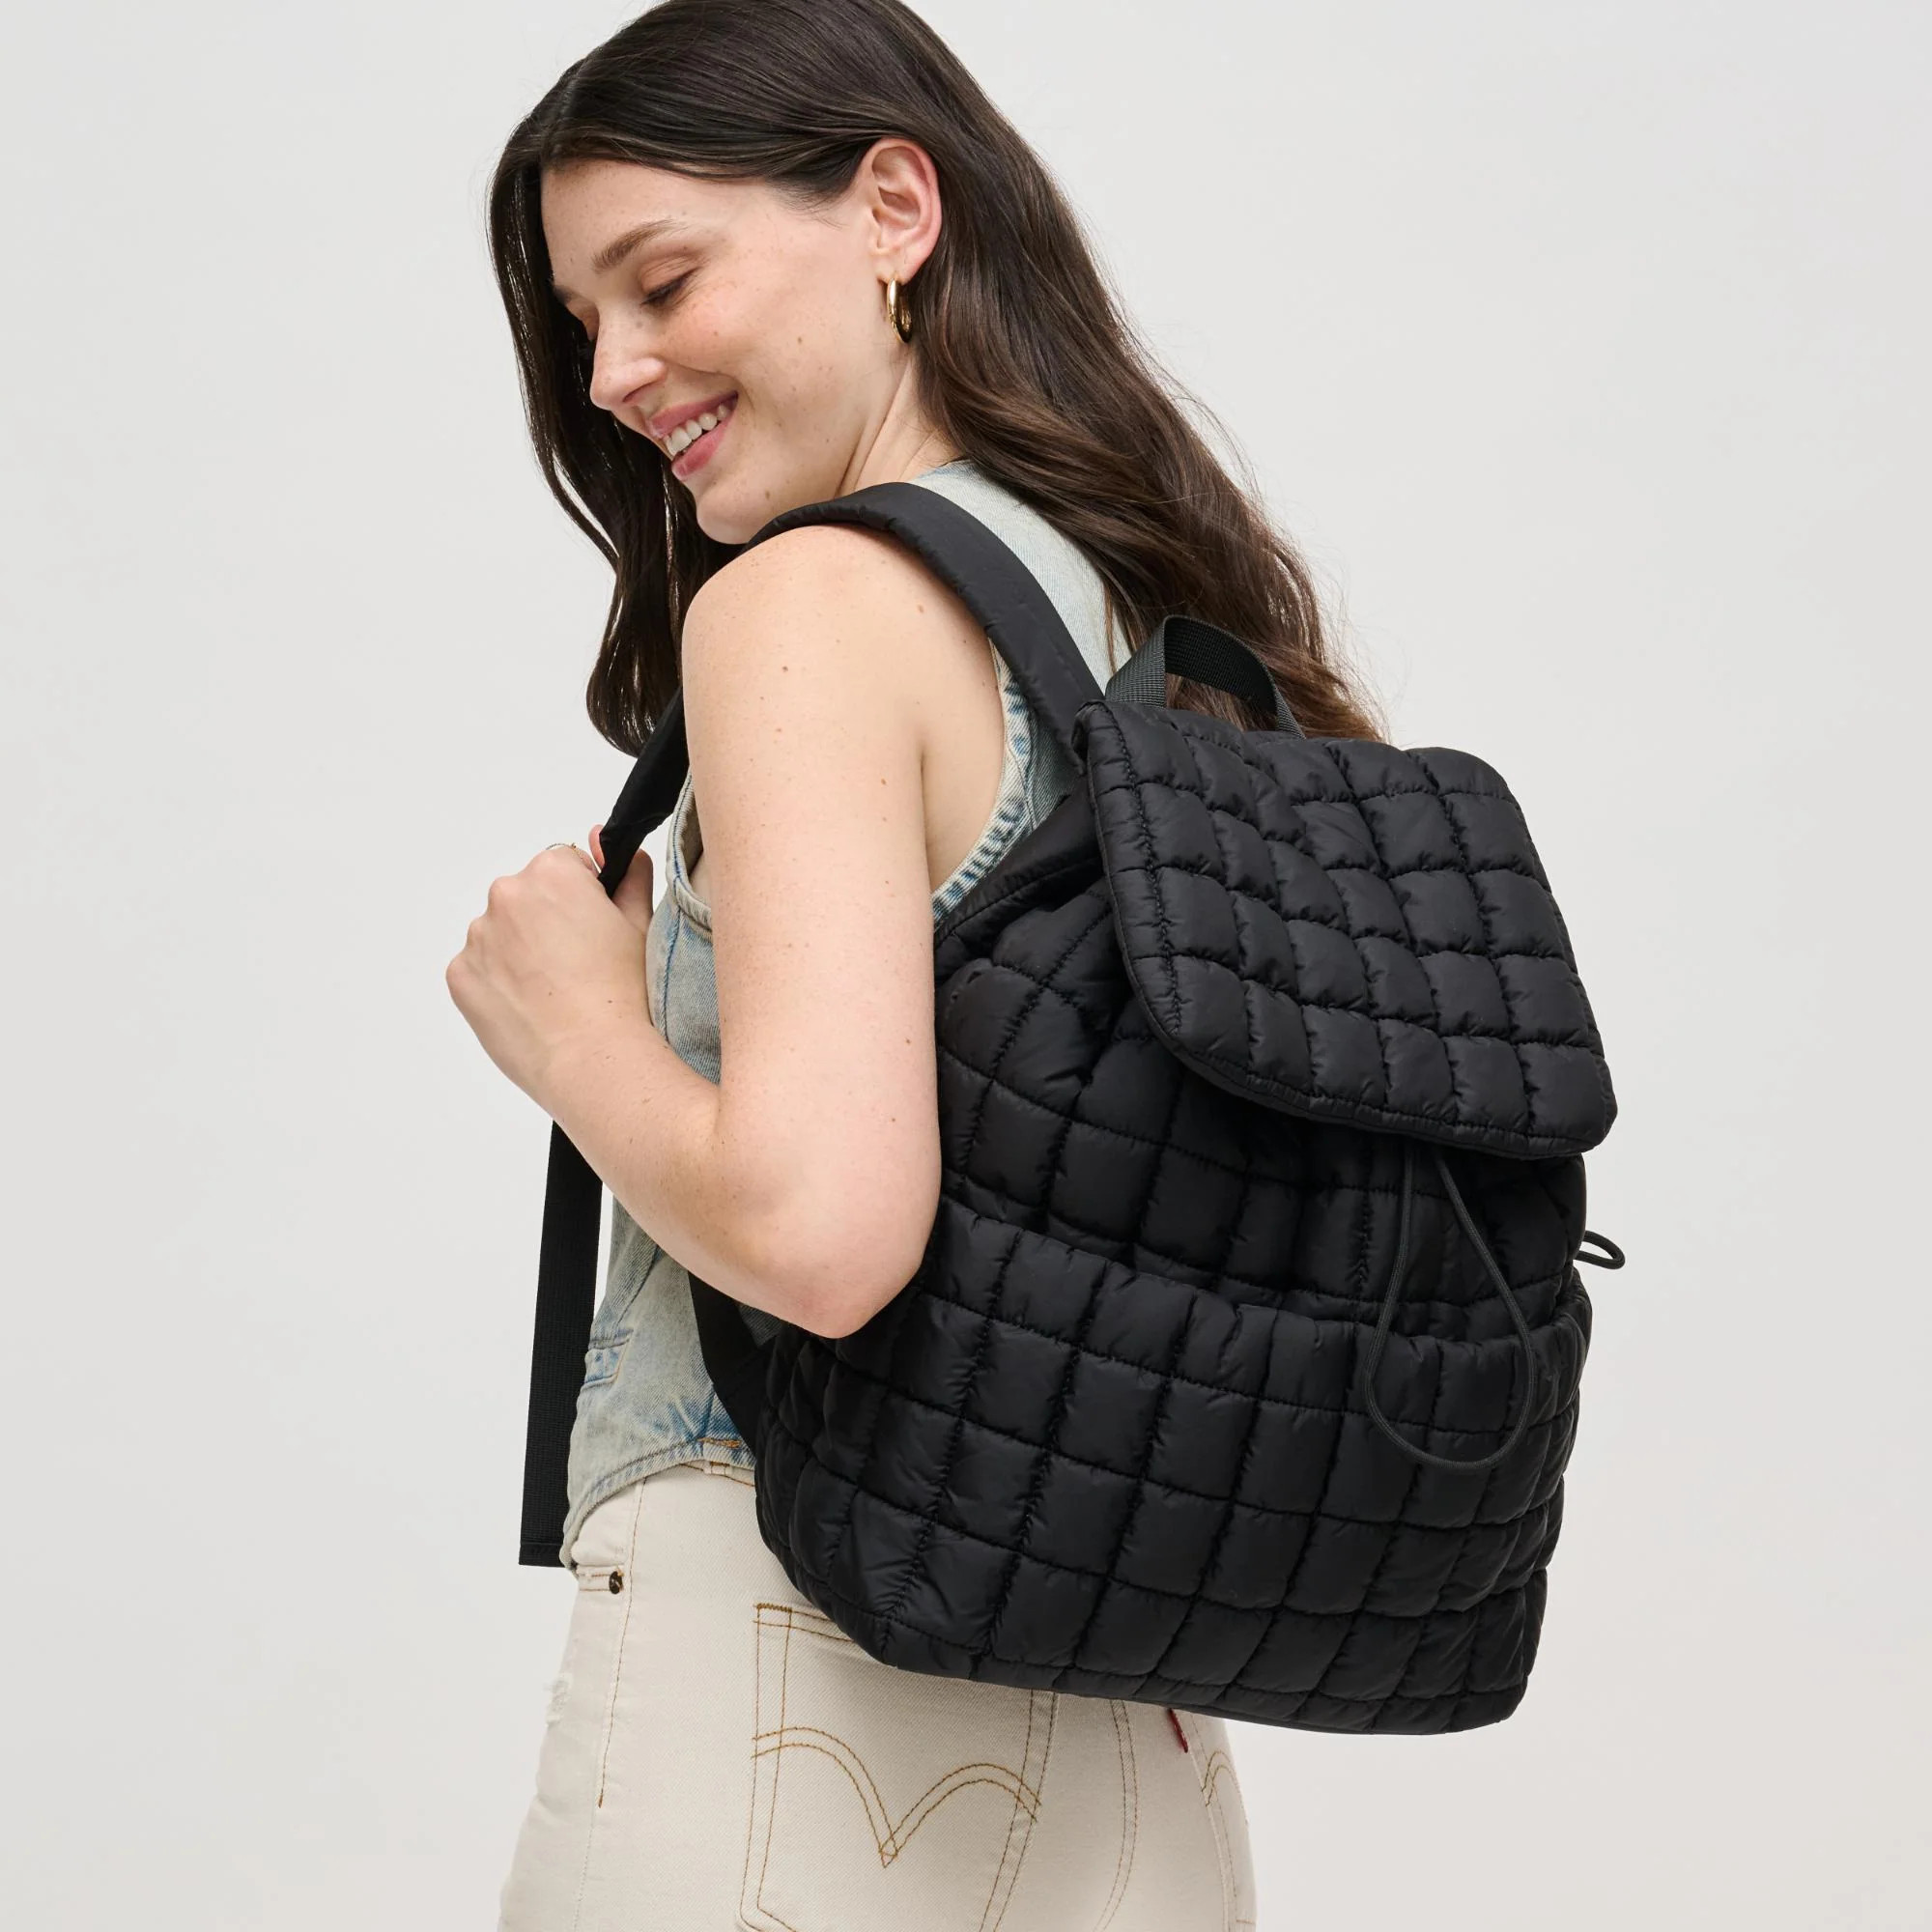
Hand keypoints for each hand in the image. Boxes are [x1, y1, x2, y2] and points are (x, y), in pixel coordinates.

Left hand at [446, 822, 654, 1109]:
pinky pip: (479, 968)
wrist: (592, 1058)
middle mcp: (507, 895)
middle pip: (528, 896)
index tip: (594, 930)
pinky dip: (499, 982)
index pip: (566, 866)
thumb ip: (630, 877)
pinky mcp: (460, 976)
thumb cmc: (623, 994)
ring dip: (520, 951)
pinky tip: (531, 1006)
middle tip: (578, 965)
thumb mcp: (641, 925)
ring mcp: (478, 937)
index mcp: (553, 872)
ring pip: (501, 933)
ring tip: (555, 992)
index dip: (585, 898)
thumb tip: (621, 852)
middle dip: (547, 921)